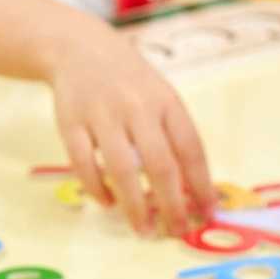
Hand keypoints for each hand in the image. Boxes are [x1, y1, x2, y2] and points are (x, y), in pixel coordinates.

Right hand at [49, 22, 216, 236]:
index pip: (191, 149)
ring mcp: (102, 114)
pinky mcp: (71, 122)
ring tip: (144, 230)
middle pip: (160, 165)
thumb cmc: (131, 83)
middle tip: (178, 231)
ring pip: (121, 169)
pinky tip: (108, 204)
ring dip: (135, 206)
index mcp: (167, 102)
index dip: (202, 185)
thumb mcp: (162, 98)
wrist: (80, 48)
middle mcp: (137, 107)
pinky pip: (84, 164)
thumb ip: (176, 138)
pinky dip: (97, 189)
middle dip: (172, 204)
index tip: (208, 213)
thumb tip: (195, 191)